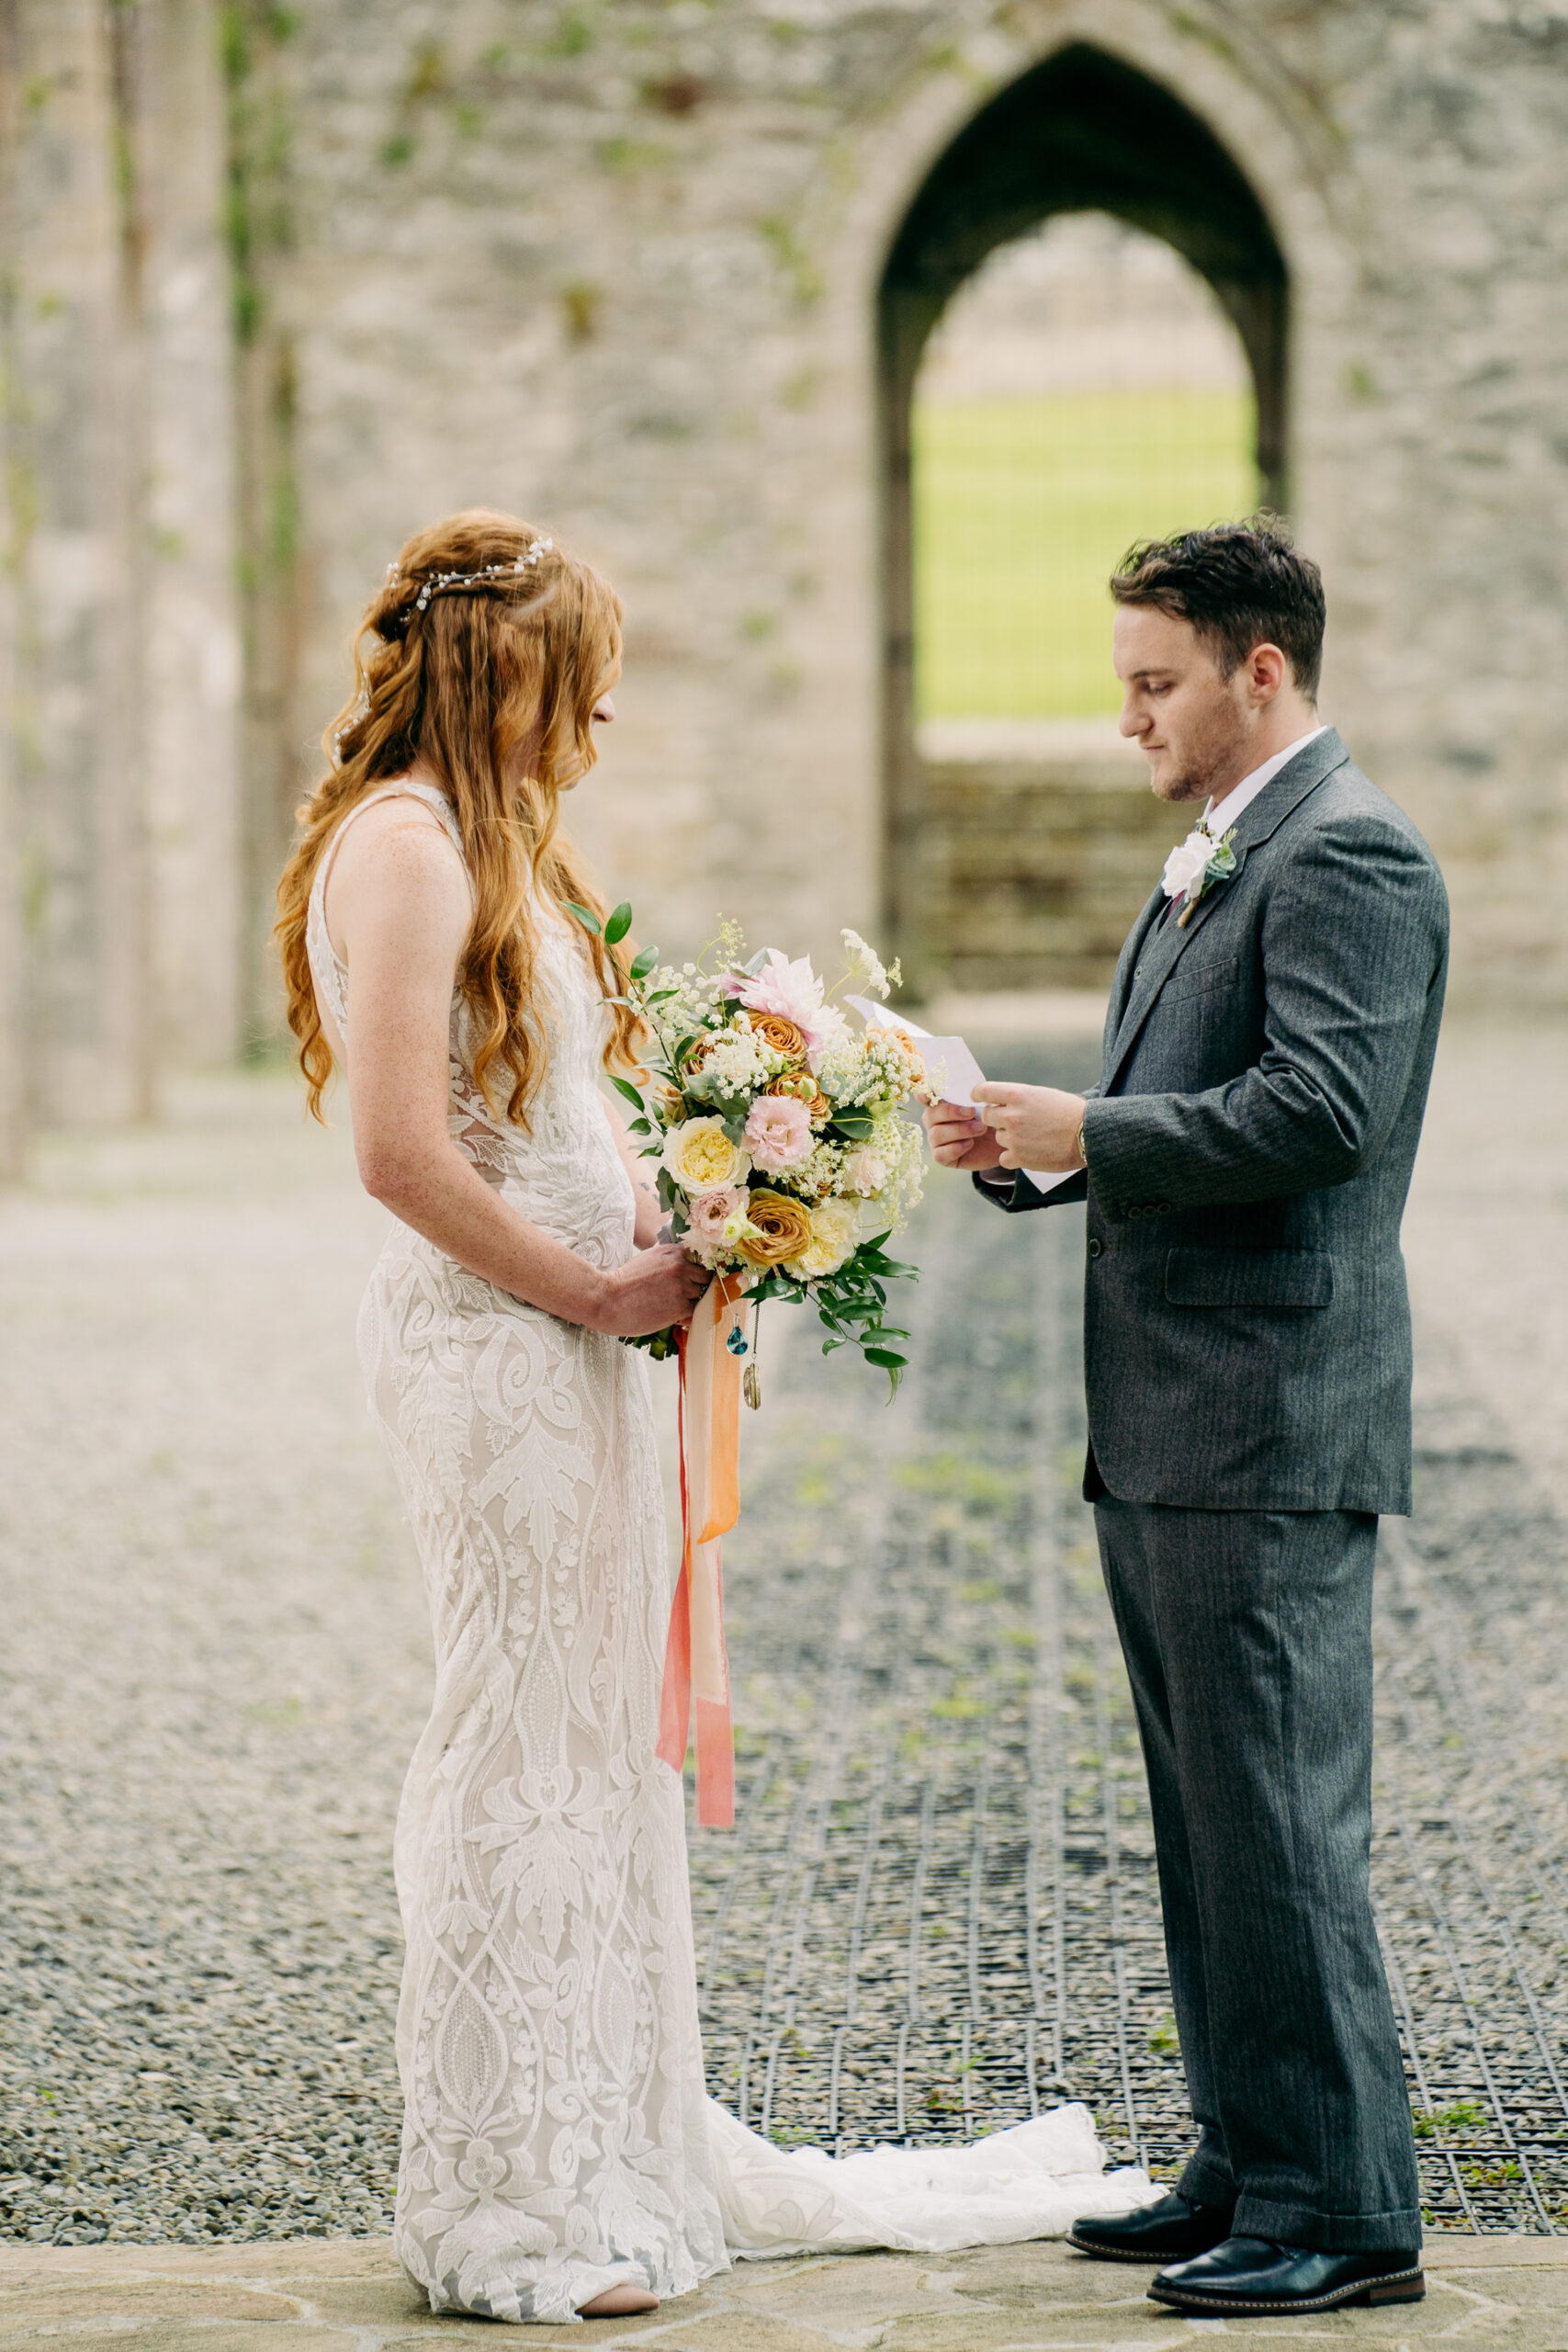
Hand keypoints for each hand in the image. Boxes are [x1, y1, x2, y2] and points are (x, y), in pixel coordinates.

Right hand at [590, 1243, 710, 1336]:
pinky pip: (693, 1311)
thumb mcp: (648, 1258)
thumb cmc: (624, 1281)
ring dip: (689, 1302)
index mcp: (674, 1251)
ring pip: (700, 1296)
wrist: (608, 1300)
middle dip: (696, 1286)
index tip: (694, 1279)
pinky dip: (685, 1316)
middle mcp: (681, 1266)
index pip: (702, 1258)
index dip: (699, 1270)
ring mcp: (682, 1286)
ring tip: (670, 1305)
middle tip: (682, 1295)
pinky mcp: (681, 1306)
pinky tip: (670, 1315)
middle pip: (705, 1277)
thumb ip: (669, 1259)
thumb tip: (685, 1264)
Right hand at [923, 1099, 1004, 1170]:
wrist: (1003, 1140)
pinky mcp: (942, 1157)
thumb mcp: (985, 1103)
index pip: (924, 1096)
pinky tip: (970, 1144)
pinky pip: (940, 1154)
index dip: (923, 1094)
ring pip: (936, 1134)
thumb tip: (973, 1089)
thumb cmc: (991, 1117)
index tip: (928, 1094)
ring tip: (981, 1128)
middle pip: (930, 1115)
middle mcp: (934, 1121)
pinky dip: (956, 1148)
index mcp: (940, 1103)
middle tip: (972, 1112)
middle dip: (951, 1112)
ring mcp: (936, 1140)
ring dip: (960, 1130)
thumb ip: (973, 1095)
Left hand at [970, 1082, 1086, 1170]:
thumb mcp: (1042, 1095)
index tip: (978, 1099)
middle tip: (1013, 1122)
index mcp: (1018, 1094)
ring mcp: (1014, 1138)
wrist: (1088, 1134)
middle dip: (996, 1119)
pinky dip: (1014, 1157)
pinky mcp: (1019, 1157)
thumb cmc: (1070, 1112)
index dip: (978, 1095)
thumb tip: (999, 1101)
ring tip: (1032, 1137)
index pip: (982, 1091)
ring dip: (1009, 1139)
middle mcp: (1012, 1115)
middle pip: (987, 1116)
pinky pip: (1003, 1157)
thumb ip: (1018, 1098)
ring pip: (998, 1138)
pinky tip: (1030, 1152)